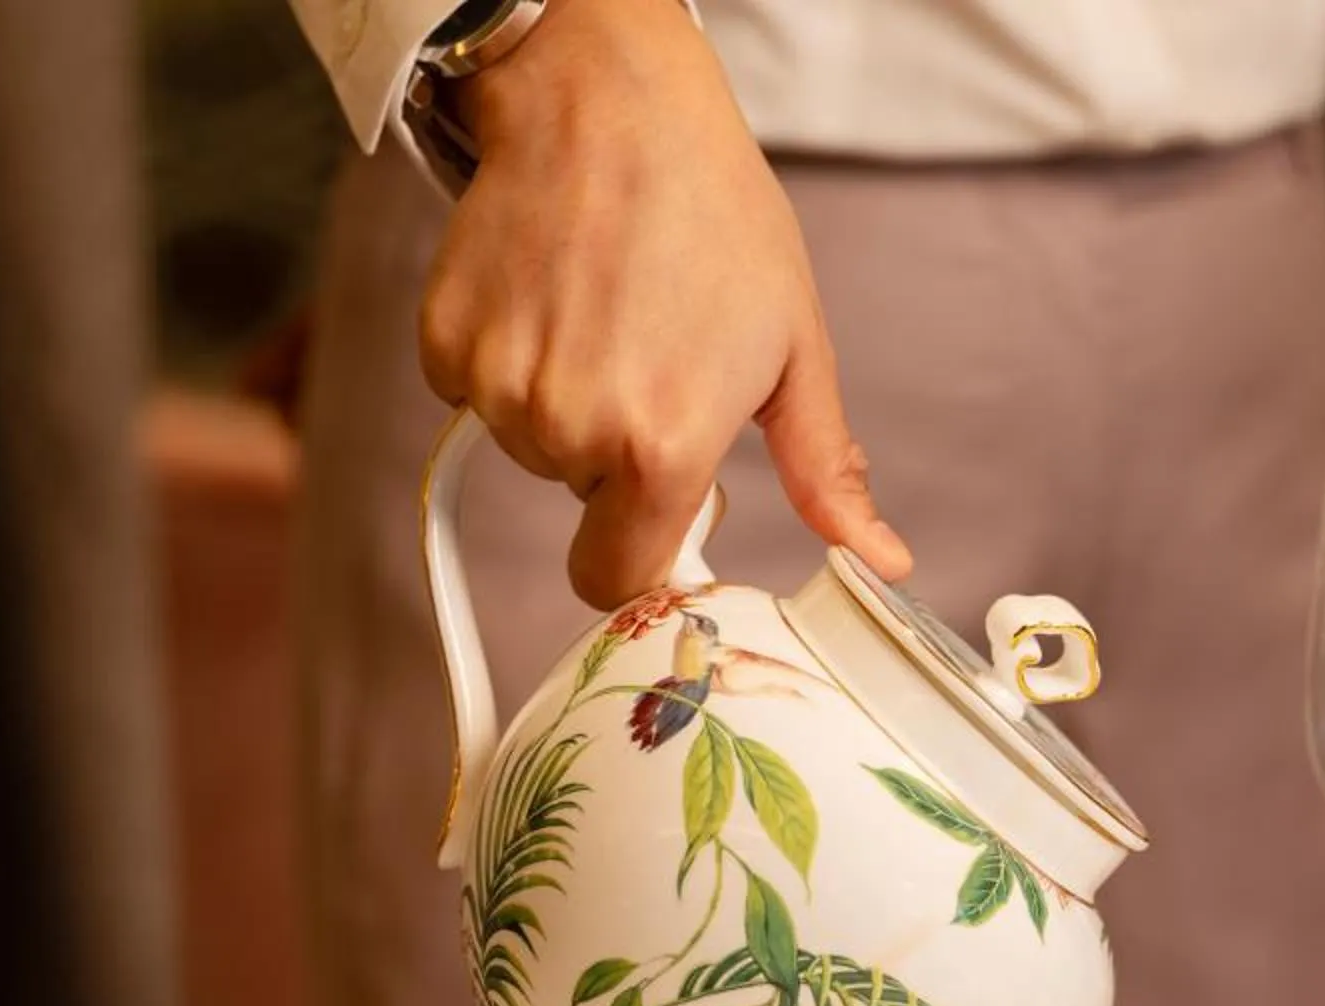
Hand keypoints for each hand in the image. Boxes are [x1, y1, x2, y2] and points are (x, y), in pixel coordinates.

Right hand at [418, 0, 911, 605]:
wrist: (612, 106)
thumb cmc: (715, 217)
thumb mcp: (795, 349)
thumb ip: (824, 471)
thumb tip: (880, 560)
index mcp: (659, 451)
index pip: (615, 582)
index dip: (640, 552)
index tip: (662, 506)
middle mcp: (567, 432)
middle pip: (579, 503)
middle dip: (613, 455)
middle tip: (650, 360)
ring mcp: (496, 387)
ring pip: (530, 444)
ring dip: (562, 401)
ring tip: (605, 313)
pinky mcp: (444, 341)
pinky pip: (474, 391)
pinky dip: (508, 357)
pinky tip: (552, 294)